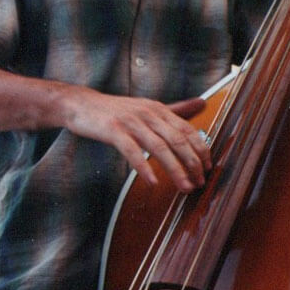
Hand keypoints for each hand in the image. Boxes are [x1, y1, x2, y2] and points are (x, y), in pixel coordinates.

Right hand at [64, 89, 209, 192]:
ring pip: (159, 148)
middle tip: (200, 182)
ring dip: (175, 170)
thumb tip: (203, 103)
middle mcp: (148, 113)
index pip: (188, 130)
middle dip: (193, 163)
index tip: (208, 168)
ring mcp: (131, 122)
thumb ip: (176, 109)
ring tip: (184, 187)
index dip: (201, 150)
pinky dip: (144, 168)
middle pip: (178, 140)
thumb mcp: (149, 107)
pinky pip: (132, 152)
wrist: (81, 104)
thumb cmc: (117, 111)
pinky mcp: (114, 131)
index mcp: (159, 109)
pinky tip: (153, 182)